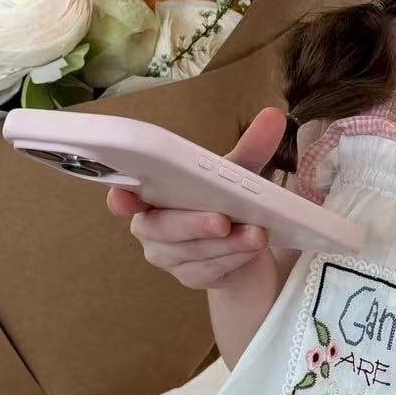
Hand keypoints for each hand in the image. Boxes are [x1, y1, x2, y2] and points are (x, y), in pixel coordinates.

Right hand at [106, 106, 288, 289]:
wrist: (247, 249)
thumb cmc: (228, 203)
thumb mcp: (238, 174)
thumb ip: (250, 148)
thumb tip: (273, 117)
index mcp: (151, 194)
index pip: (125, 196)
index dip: (121, 198)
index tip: (124, 198)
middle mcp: (151, 227)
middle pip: (161, 227)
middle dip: (193, 224)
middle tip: (222, 221)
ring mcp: (168, 256)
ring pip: (190, 252)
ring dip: (226, 244)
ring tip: (256, 234)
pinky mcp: (190, 277)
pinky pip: (208, 270)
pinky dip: (233, 258)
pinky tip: (252, 250)